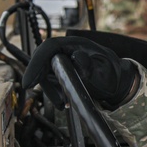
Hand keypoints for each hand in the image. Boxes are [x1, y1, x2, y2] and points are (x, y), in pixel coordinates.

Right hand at [22, 36, 138, 109]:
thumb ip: (91, 65)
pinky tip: (63, 103)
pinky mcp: (61, 70)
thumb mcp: (105, 71)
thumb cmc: (112, 74)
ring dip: (50, 89)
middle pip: (43, 59)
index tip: (29, 81)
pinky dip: (53, 92)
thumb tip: (77, 57)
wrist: (116, 82)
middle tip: (43, 94)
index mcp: (76, 43)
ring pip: (44, 72)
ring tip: (63, 103)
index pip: (50, 46)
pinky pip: (50, 80)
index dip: (37, 62)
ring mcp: (62, 59)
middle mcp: (67, 49)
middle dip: (39, 78)